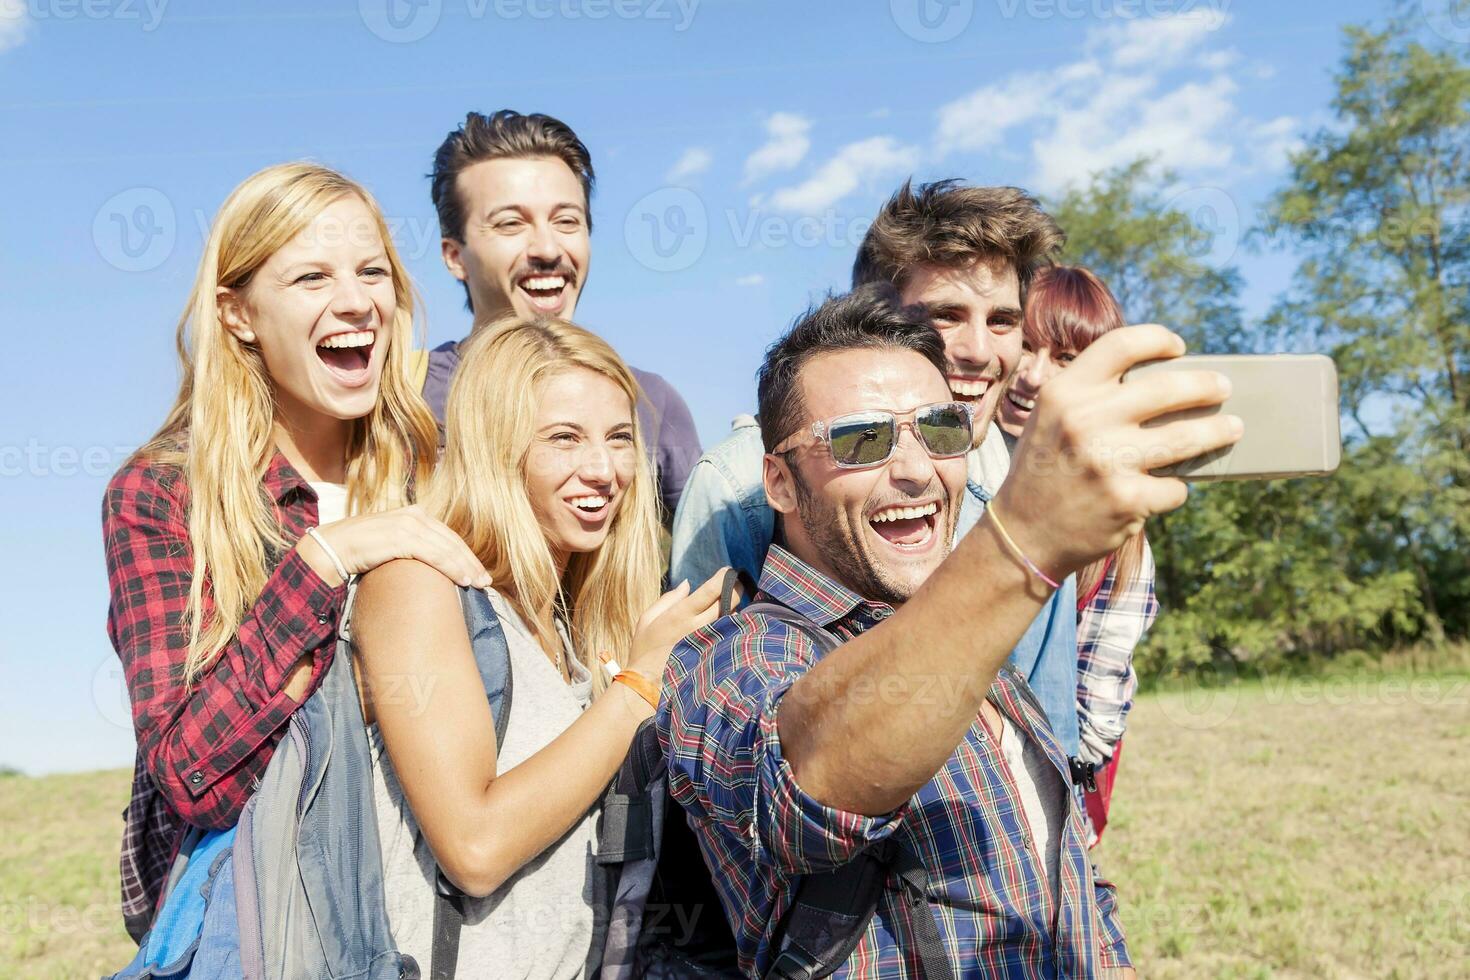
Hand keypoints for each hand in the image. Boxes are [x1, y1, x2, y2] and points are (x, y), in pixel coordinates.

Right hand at [298, 504, 492, 589]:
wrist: (332, 547)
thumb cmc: (360, 550)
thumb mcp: (391, 543)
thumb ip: (411, 546)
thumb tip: (428, 564)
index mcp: (413, 514)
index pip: (447, 535)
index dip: (464, 554)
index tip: (477, 571)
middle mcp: (413, 515)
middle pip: (451, 540)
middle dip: (470, 561)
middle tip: (486, 581)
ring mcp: (407, 525)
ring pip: (447, 548)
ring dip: (465, 567)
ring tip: (478, 584)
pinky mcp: (401, 537)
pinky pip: (434, 554)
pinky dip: (452, 567)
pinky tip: (463, 579)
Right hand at [625, 570, 727, 679]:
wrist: (647, 685)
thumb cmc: (644, 649)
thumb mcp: (647, 619)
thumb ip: (669, 598)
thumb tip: (688, 584)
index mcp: (681, 614)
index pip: (711, 590)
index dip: (724, 577)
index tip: (728, 570)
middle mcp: (699, 627)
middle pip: (729, 602)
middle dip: (736, 589)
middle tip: (736, 584)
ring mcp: (709, 642)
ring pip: (733, 618)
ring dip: (734, 608)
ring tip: (729, 605)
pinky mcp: (714, 654)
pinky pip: (730, 635)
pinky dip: (732, 626)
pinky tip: (729, 625)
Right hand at [996, 324, 1241, 576]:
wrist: (1022, 535)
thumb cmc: (1044, 470)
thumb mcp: (1051, 418)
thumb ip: (1091, 394)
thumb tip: (1162, 379)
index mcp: (1063, 392)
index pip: (1122, 345)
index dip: (1158, 340)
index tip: (1178, 347)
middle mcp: (1084, 421)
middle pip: (1168, 388)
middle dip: (1206, 386)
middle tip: (1223, 388)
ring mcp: (1107, 461)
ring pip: (1186, 437)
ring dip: (1218, 431)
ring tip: (1232, 428)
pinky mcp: (1127, 500)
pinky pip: (1175, 486)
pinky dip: (1175, 488)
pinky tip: (1165, 489)